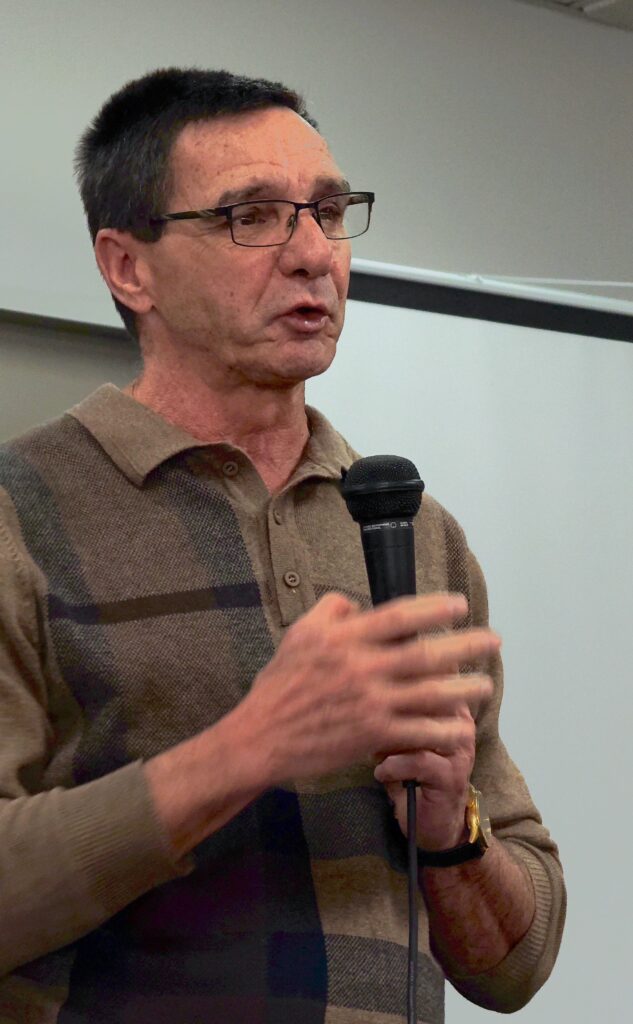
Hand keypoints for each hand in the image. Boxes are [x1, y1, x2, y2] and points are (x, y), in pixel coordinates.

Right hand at [234, 591, 496, 792]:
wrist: (261, 737)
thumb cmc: (279, 686)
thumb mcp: (298, 635)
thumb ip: (330, 612)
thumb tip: (356, 602)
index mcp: (345, 638)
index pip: (400, 616)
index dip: (434, 609)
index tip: (459, 606)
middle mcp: (362, 667)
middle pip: (426, 653)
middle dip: (466, 645)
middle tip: (492, 640)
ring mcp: (370, 703)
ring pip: (431, 693)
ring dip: (465, 689)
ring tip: (485, 684)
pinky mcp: (373, 736)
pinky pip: (420, 731)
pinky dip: (444, 728)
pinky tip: (462, 725)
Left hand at [374, 652, 497, 851]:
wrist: (435, 822)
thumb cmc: (412, 770)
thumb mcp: (403, 732)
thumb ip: (393, 704)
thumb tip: (361, 679)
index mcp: (448, 703)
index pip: (429, 671)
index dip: (398, 671)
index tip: (369, 677)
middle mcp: (459, 721)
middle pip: (426, 693)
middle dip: (390, 704)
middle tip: (364, 716)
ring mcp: (458, 748)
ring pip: (421, 725)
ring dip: (390, 738)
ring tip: (374, 750)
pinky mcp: (450, 776)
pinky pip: (418, 760)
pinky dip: (392, 765)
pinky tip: (381, 772)